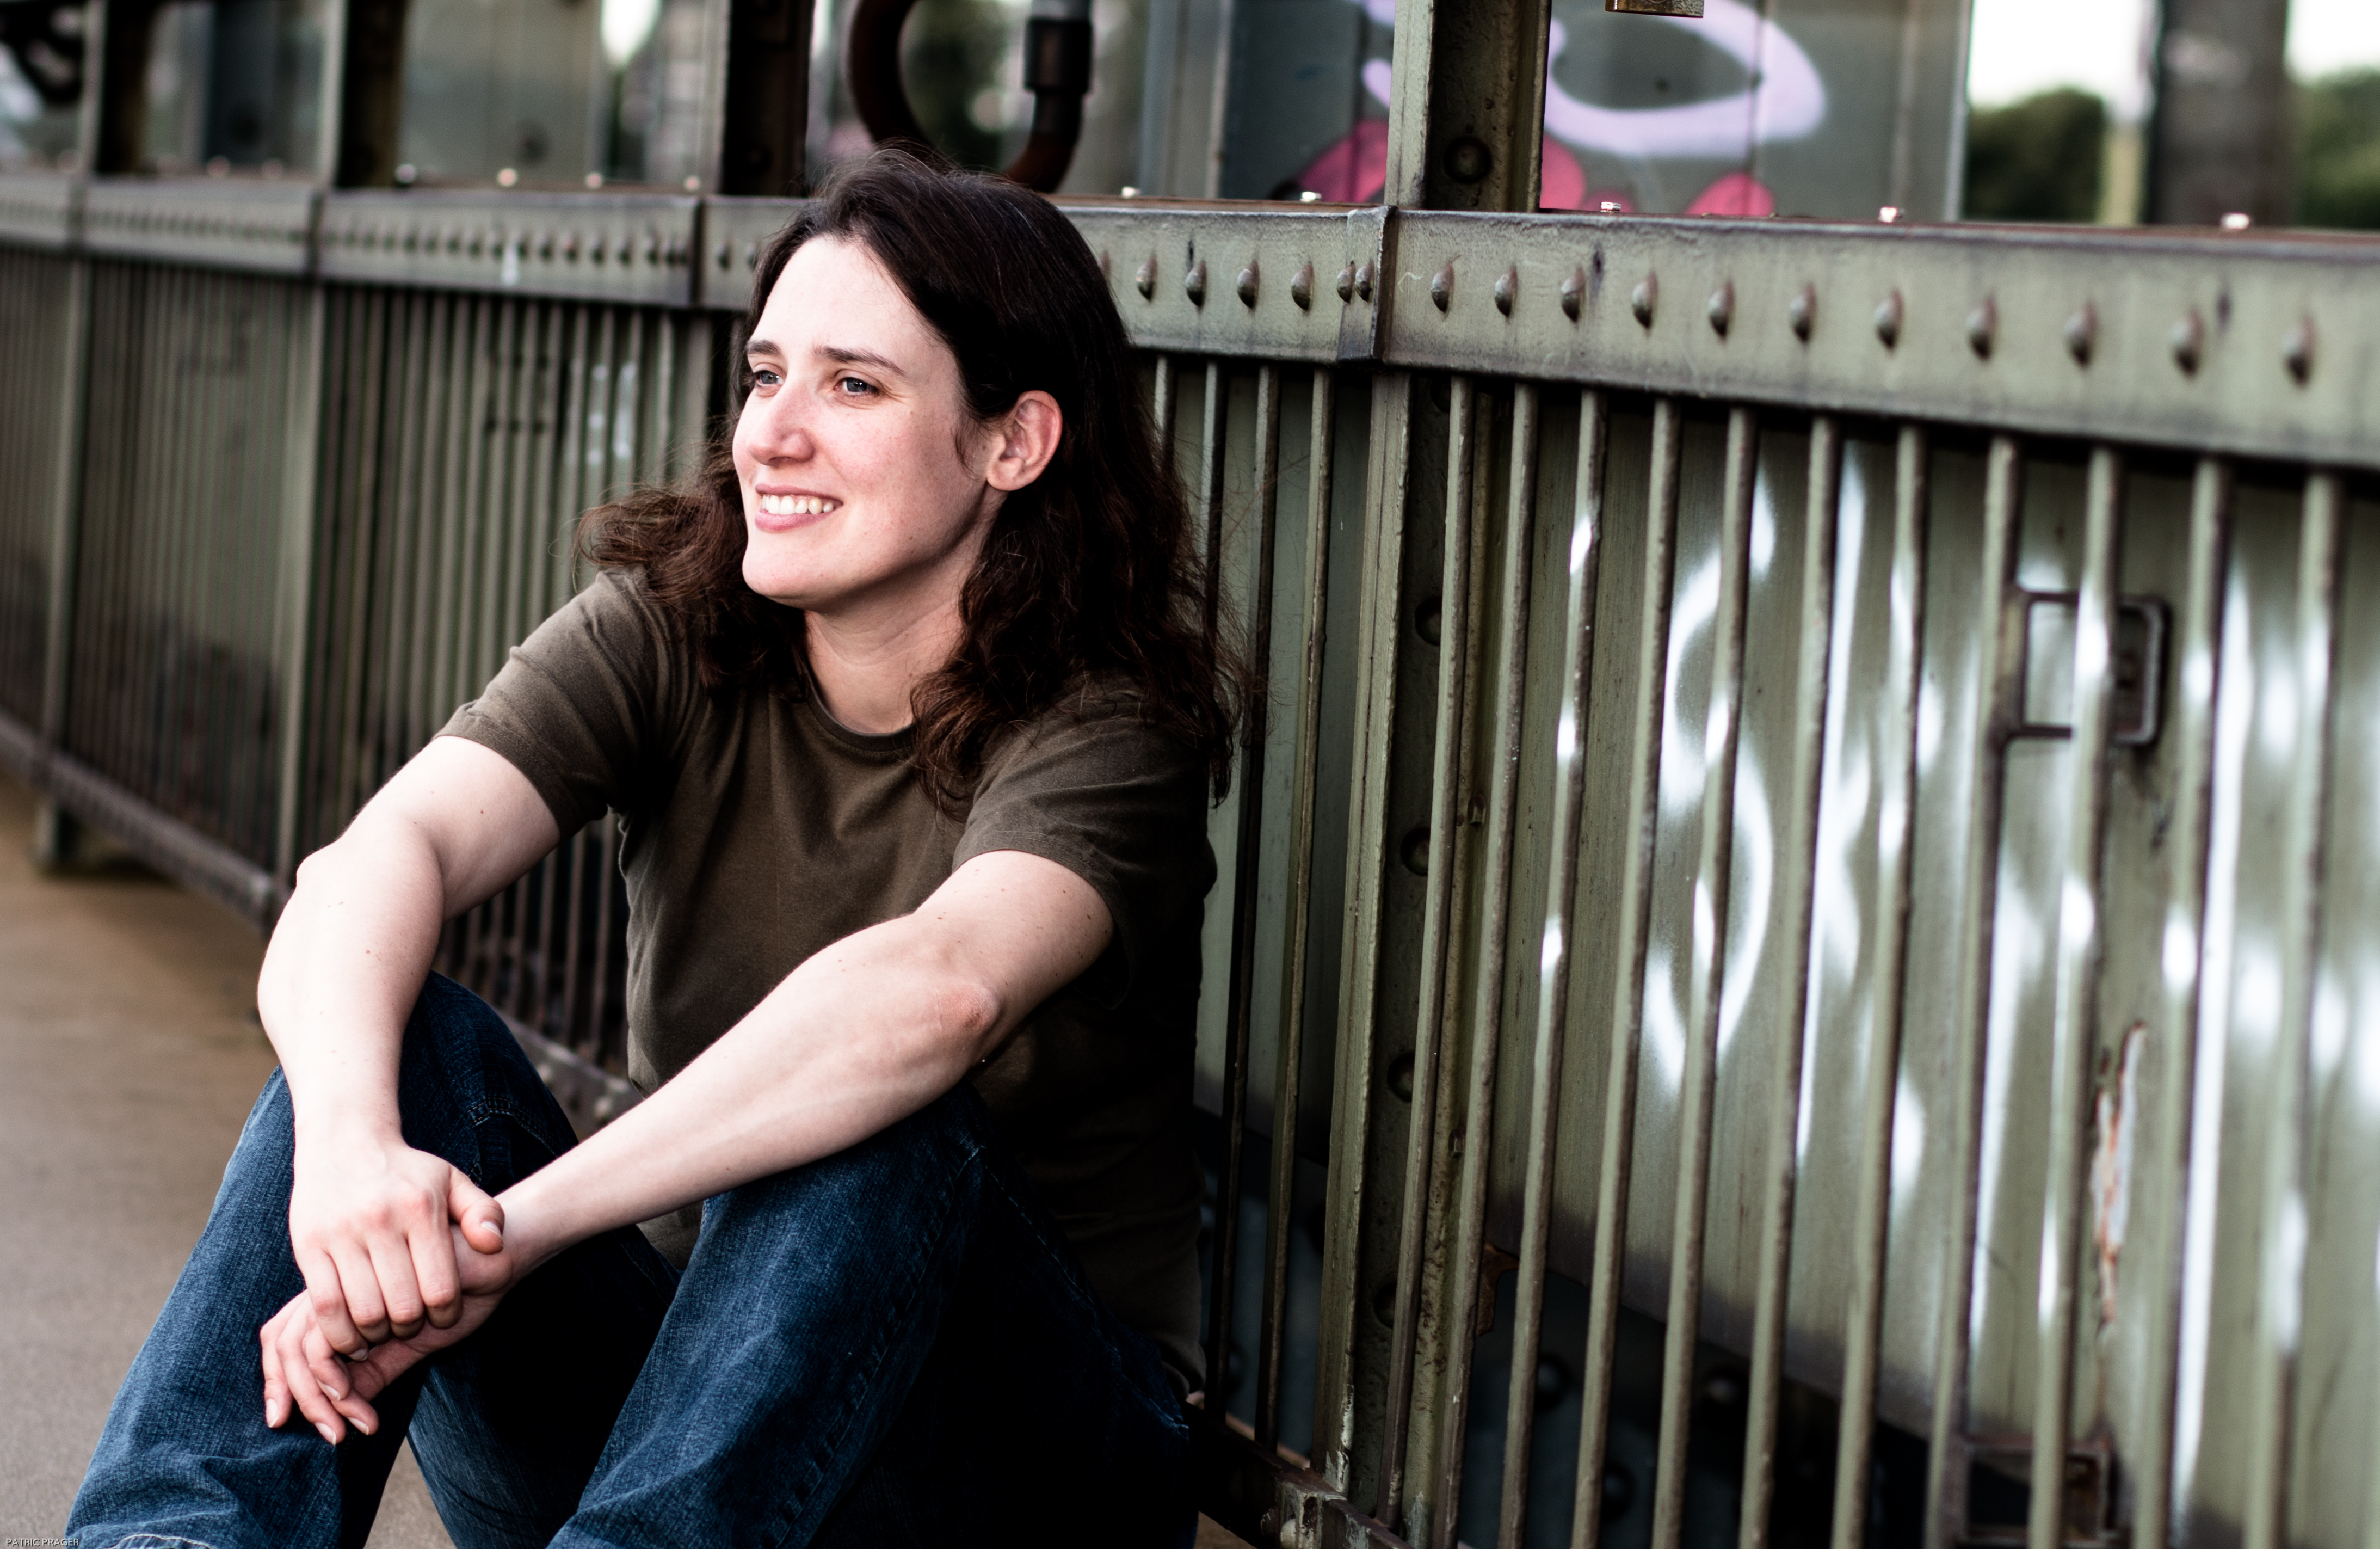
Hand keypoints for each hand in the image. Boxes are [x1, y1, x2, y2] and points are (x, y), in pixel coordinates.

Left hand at [261, 1209, 512, 1443]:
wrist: (501, 1251)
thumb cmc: (462, 1289)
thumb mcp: (413, 1341)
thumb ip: (376, 1368)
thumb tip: (338, 1408)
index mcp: (343, 1290)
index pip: (283, 1334)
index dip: (276, 1378)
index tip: (285, 1418)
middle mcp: (339, 1281)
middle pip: (282, 1342)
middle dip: (296, 1397)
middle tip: (331, 1436)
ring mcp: (350, 1279)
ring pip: (302, 1347)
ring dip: (321, 1399)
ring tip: (351, 1426)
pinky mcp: (365, 1285)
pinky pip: (330, 1342)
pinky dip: (339, 1381)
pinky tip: (365, 1405)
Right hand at [286, 1130, 503, 1356]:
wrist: (344, 1142)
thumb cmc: (407, 1172)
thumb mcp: (452, 1181)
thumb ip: (483, 1212)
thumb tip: (495, 1246)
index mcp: (421, 1209)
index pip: (440, 1287)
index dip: (446, 1315)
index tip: (444, 1317)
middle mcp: (381, 1221)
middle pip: (402, 1306)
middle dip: (411, 1328)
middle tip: (412, 1326)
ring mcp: (341, 1234)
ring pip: (363, 1311)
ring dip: (376, 1335)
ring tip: (383, 1331)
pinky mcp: (308, 1245)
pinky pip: (325, 1305)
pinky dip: (339, 1332)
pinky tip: (352, 1336)